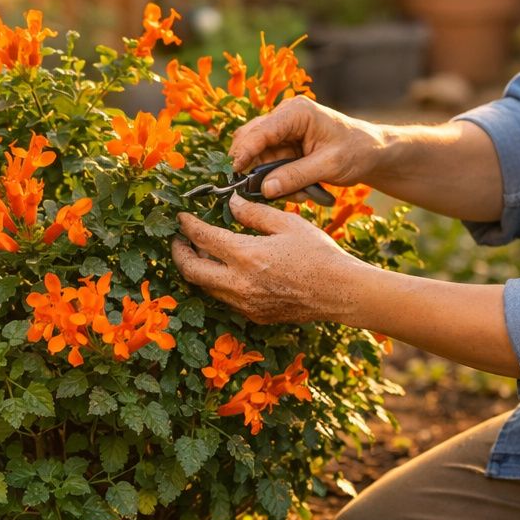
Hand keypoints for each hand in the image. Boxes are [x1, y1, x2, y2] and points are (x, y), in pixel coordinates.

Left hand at [171, 195, 365, 325]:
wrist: (341, 292)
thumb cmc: (318, 254)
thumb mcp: (287, 224)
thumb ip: (254, 214)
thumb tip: (231, 203)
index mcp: (247, 256)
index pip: (203, 239)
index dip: (187, 226)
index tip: (182, 218)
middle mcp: (240, 284)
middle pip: (192, 271)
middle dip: (179, 253)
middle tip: (178, 240)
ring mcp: (245, 304)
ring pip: (206, 287)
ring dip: (198, 268)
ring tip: (201, 251)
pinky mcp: (254, 315)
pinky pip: (225, 298)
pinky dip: (217, 282)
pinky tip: (225, 269)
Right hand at [230, 97, 387, 199]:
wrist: (373, 153)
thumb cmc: (357, 151)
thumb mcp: (329, 165)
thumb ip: (296, 176)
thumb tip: (265, 189)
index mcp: (296, 113)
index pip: (260, 131)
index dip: (244, 152)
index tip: (234, 173)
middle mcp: (285, 118)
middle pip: (251, 142)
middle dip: (257, 170)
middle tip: (268, 192)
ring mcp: (283, 132)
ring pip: (258, 158)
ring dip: (271, 180)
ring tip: (298, 194)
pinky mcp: (285, 146)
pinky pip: (269, 166)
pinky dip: (279, 181)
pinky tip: (299, 190)